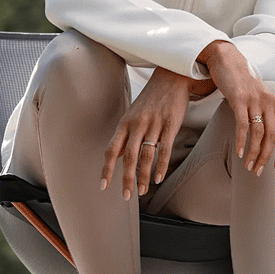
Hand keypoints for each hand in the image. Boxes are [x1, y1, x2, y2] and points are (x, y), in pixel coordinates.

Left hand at [102, 67, 194, 196]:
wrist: (171, 77)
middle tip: (127, 196)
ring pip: (146, 155)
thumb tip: (116, 156)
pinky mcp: (171, 124)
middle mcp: (137, 124)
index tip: (103, 186)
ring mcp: (154, 124)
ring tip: (141, 191)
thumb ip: (125, 136)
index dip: (106, 169)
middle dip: (126, 179)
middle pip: (129, 157)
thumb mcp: (132, 115)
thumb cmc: (150, 99)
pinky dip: (160, 166)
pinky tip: (157, 178)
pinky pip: (164, 149)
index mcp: (125, 123)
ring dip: (143, 176)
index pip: (111, 150)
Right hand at [200, 40, 274, 174]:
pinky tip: (239, 152)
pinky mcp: (240, 99)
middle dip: (266, 157)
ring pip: (259, 133)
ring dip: (254, 153)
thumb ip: (262, 114)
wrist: (226, 60)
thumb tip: (263, 139)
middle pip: (273, 136)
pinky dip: (242, 141)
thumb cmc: (239, 83)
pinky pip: (243, 125)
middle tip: (258, 171)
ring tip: (248, 166)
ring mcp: (255, 100)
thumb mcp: (256, 99)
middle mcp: (269, 102)